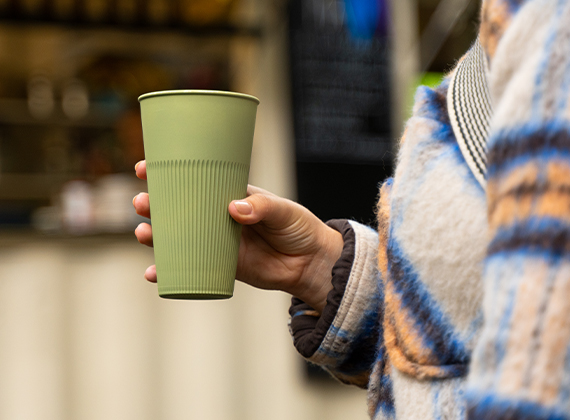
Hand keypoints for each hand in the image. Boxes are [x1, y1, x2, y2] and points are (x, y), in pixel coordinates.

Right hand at [133, 160, 342, 312]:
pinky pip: (188, 267)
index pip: (194, 179)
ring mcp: (217, 241)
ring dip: (155, 235)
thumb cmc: (298, 227)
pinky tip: (153, 273)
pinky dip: (169, 271)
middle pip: (178, 208)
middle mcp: (218, 216)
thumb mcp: (283, 210)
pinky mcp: (220, 266)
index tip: (143, 168)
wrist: (309, 262)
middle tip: (140, 202)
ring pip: (177, 236)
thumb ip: (262, 207)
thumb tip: (234, 209)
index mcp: (229, 193)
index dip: (167, 173)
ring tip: (143, 233)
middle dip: (153, 204)